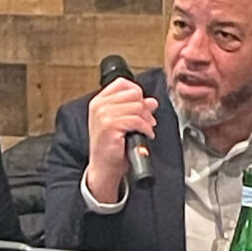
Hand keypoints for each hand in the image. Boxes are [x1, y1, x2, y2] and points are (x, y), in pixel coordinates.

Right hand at [85, 78, 157, 203]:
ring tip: (147, 129)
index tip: (142, 105)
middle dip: (145, 108)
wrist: (104, 167)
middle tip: (148, 121)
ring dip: (147, 120)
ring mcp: (103, 115)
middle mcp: (99, 106)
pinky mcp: (110, 126)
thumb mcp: (123, 123)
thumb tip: (151, 102)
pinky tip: (146, 134)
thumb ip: (136, 109)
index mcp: (99, 101)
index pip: (122, 83)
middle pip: (133, 94)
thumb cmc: (111, 147)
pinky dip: (146, 128)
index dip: (137, 93)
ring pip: (137, 107)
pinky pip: (137, 120)